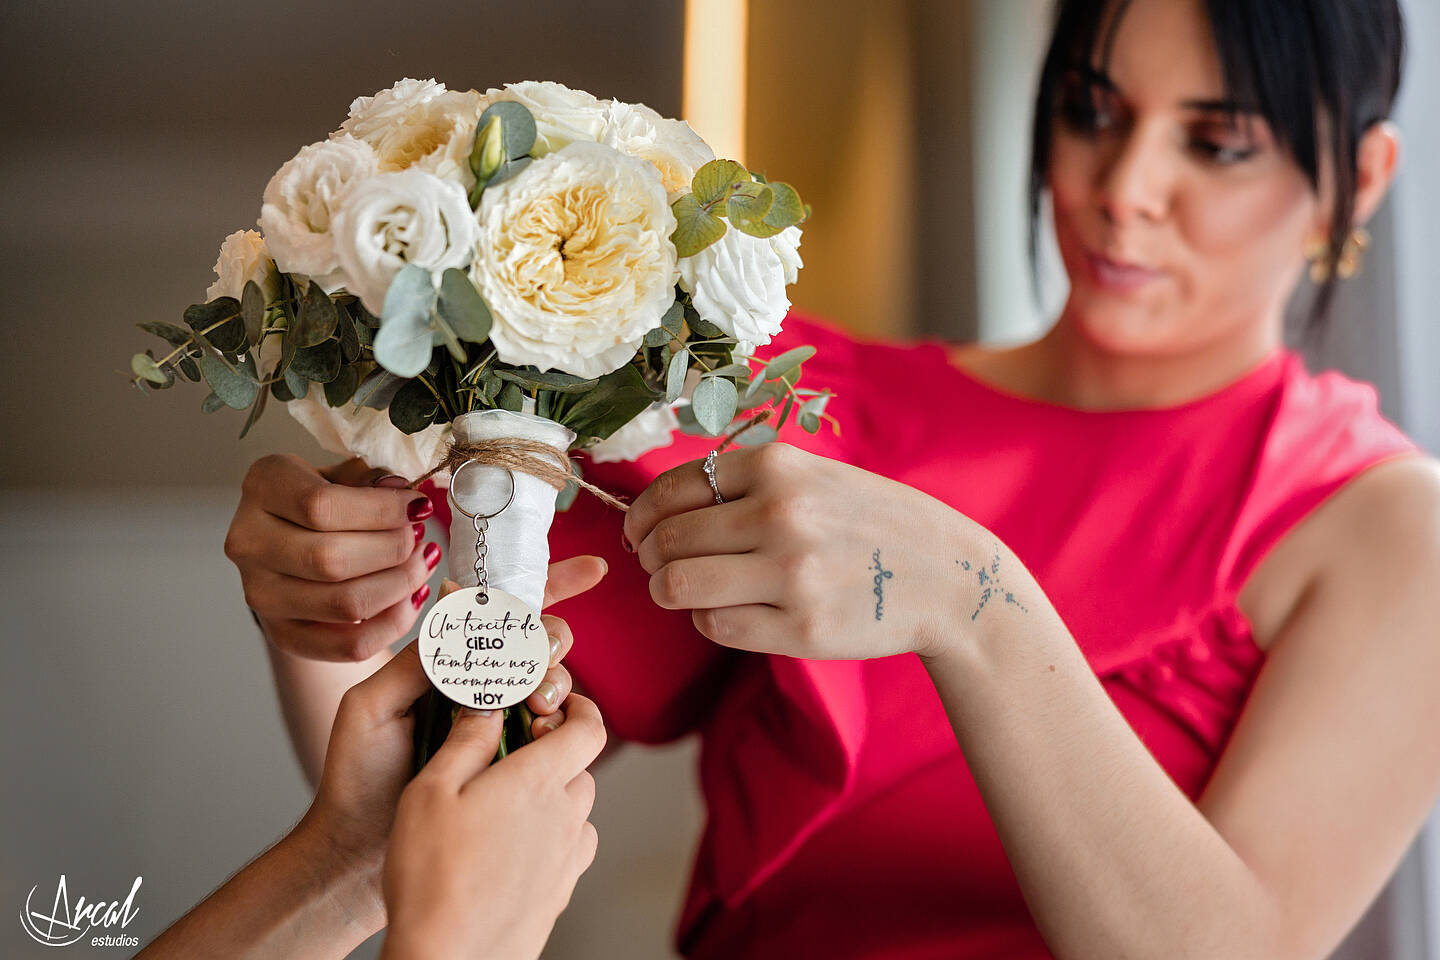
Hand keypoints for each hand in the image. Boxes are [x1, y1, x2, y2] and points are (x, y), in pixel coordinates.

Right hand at [225, 455, 440, 660]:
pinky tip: (413, 597)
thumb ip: (370, 481)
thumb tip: (405, 497)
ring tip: (422, 564)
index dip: (381, 509)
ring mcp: (259, 593)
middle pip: (331, 559)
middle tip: (421, 539)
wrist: (295, 545)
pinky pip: (349, 645)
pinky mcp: (282, 633)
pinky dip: (393, 624)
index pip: (321, 505)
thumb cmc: (326, 502)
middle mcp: (249, 541)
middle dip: (393, 550)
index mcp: (263, 486)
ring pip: (344, 604)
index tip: (419, 507)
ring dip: (399, 585)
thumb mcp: (343, 475)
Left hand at [295, 557, 607, 935]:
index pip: (498, 614)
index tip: (590, 570)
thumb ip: (413, 661)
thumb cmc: (356, 778)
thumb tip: (458, 614)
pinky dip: (560, 723)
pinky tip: (546, 730)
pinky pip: (555, 732)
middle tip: (540, 665)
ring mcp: (502, 724)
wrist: (360, 852)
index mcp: (445, 665)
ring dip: (555, 681)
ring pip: (552, 682)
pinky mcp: (516, 762)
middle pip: (538, 641)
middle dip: (551, 640)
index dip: (546, 587)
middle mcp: (480, 688)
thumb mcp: (370, 707)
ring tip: (538, 706)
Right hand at [379, 696, 605, 959]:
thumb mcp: (431, 790)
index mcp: (539, 782)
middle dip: (556, 753)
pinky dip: (552, 839)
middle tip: (514, 754)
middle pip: (582, 769)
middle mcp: (565, 818)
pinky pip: (569, 852)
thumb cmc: (431, 874)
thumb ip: (466, 741)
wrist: (445, 959)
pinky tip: (512, 848)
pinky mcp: (560, 894)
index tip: (556, 704)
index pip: (590, 728)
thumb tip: (488, 707)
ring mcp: (567, 860)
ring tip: (507, 806)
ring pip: (578, 812)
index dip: (580, 708)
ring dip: (554, 799)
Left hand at [622, 442, 996, 659]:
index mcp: (778, 466)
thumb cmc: (869, 524)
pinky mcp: (801, 628)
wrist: (949, 576)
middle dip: (651, 558)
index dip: (642, 516)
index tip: (639, 534)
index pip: (672, 488)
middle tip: (661, 567)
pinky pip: (714, 626)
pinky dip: (708, 621)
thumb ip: (745, 484)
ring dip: (669, 592)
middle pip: (667, 541)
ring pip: (677, 586)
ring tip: (685, 592)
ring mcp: (792, 573)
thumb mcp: (814, 477)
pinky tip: (731, 612)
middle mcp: (781, 513)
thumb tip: (658, 511)